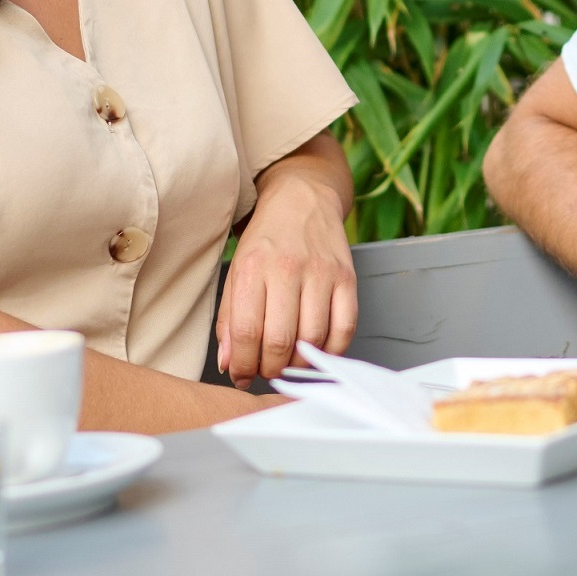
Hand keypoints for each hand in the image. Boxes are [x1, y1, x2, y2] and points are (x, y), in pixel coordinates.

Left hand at [216, 165, 356, 384]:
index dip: (243, 365)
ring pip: (313, 339)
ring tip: (289, 362)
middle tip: (266, 370)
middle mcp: (288, 269)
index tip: (242, 376)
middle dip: (269, 369)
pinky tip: (316, 351)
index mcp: (253, 268)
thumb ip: (229, 319)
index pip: (246, 332)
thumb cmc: (266, 241)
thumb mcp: (237, 272)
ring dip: (299, 364)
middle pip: (279, 341)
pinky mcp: (348, 278)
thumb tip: (228, 363)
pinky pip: (345, 328)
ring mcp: (322, 273)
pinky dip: (331, 350)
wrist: (302, 199)